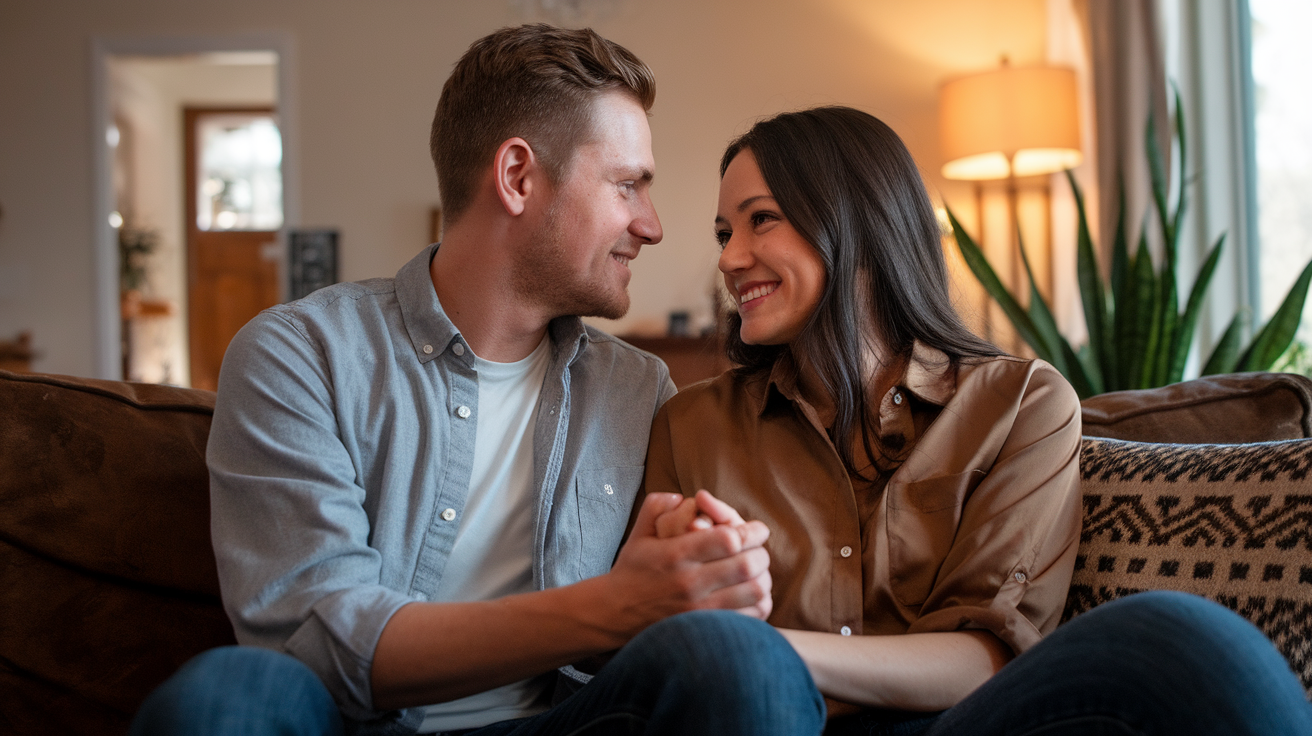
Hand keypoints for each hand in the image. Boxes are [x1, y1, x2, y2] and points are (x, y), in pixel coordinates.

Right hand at [606, 493, 772, 633]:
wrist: (613, 613)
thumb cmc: (632, 569)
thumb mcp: (640, 532)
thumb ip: (659, 505)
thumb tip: (686, 496)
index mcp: (677, 554)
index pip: (728, 539)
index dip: (751, 531)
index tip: (757, 530)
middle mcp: (690, 582)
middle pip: (747, 565)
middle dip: (760, 553)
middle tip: (759, 550)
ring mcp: (699, 610)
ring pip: (753, 592)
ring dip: (763, 578)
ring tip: (757, 573)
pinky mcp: (705, 630)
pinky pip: (750, 617)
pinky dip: (759, 604)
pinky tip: (750, 595)